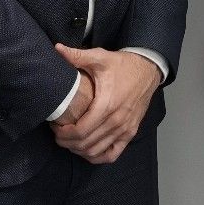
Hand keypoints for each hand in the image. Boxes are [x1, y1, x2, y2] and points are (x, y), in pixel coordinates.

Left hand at [51, 45, 160, 164]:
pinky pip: (112, 154)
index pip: (80, 131)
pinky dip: (98, 156)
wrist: (148, 70)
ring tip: (69, 140)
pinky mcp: (130, 133)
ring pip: (97, 151)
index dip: (63, 133)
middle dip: (67, 142)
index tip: (55, 126)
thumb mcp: (100, 57)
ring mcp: (125, 129)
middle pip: (86, 144)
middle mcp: (117, 121)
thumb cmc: (123, 65)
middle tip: (57, 134)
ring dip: (79, 150)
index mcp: (107, 105)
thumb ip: (77, 56)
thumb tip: (57, 49)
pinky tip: (88, 150)